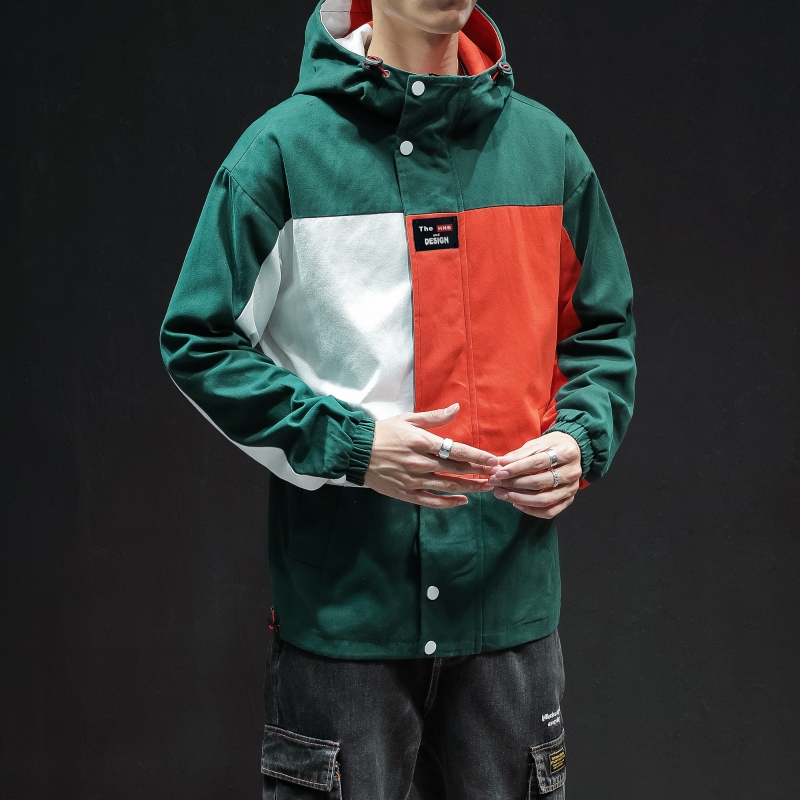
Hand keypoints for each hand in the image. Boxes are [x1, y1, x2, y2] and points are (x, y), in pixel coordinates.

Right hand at [364, 403, 498, 507]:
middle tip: (496, 475)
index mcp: (422, 442)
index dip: (477, 456)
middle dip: (478, 473)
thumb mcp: (408, 419)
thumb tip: (457, 407)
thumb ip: (434, 417)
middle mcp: (420, 462)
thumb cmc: (384, 433)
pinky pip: (431, 500)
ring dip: (469, 488)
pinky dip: (448, 502)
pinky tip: (462, 501)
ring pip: (447, 486)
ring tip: (485, 487)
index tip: (493, 460)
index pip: (456, 450)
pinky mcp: (405, 493)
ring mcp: (413, 479)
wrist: (356, 451)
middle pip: (456, 470)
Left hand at [487, 432, 581, 518]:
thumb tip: (499, 463)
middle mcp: (572, 472)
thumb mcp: (537, 443)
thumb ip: (519, 455)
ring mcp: (572, 488)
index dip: (516, 469)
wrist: (573, 450)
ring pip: (544, 499)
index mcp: (566, 452)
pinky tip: (517, 504)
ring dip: (520, 499)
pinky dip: (532, 511)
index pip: (537, 463)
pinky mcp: (569, 499)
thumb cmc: (552, 446)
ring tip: (502, 494)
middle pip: (540, 482)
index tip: (499, 473)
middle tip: (496, 483)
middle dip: (514, 484)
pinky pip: (550, 512)